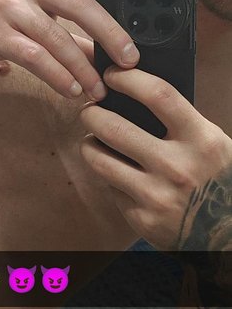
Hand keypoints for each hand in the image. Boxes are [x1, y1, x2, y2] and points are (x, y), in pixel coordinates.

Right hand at [0, 0, 140, 99]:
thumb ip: (70, 32)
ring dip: (82, 69)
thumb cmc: (1, 18)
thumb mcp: (35, 14)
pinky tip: (70, 89)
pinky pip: (34, 57)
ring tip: (98, 89)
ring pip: (57, 40)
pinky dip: (56, 76)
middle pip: (80, 6)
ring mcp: (11, 8)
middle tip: (130, 59)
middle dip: (109, 35)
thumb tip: (106, 57)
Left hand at [78, 66, 231, 250]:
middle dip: (92, 113)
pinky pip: (111, 188)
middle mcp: (178, 167)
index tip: (112, 76)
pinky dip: (110, 178)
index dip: (128, 79)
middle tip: (89, 110)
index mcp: (202, 140)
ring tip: (92, 139)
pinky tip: (119, 174)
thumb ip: (180, 121)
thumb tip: (134, 91)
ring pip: (100, 159)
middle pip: (115, 127)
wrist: (226, 232)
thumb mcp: (211, 143)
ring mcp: (158, 195)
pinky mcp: (142, 219)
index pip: (158, 95)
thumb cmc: (216, 179)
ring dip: (89, 144)